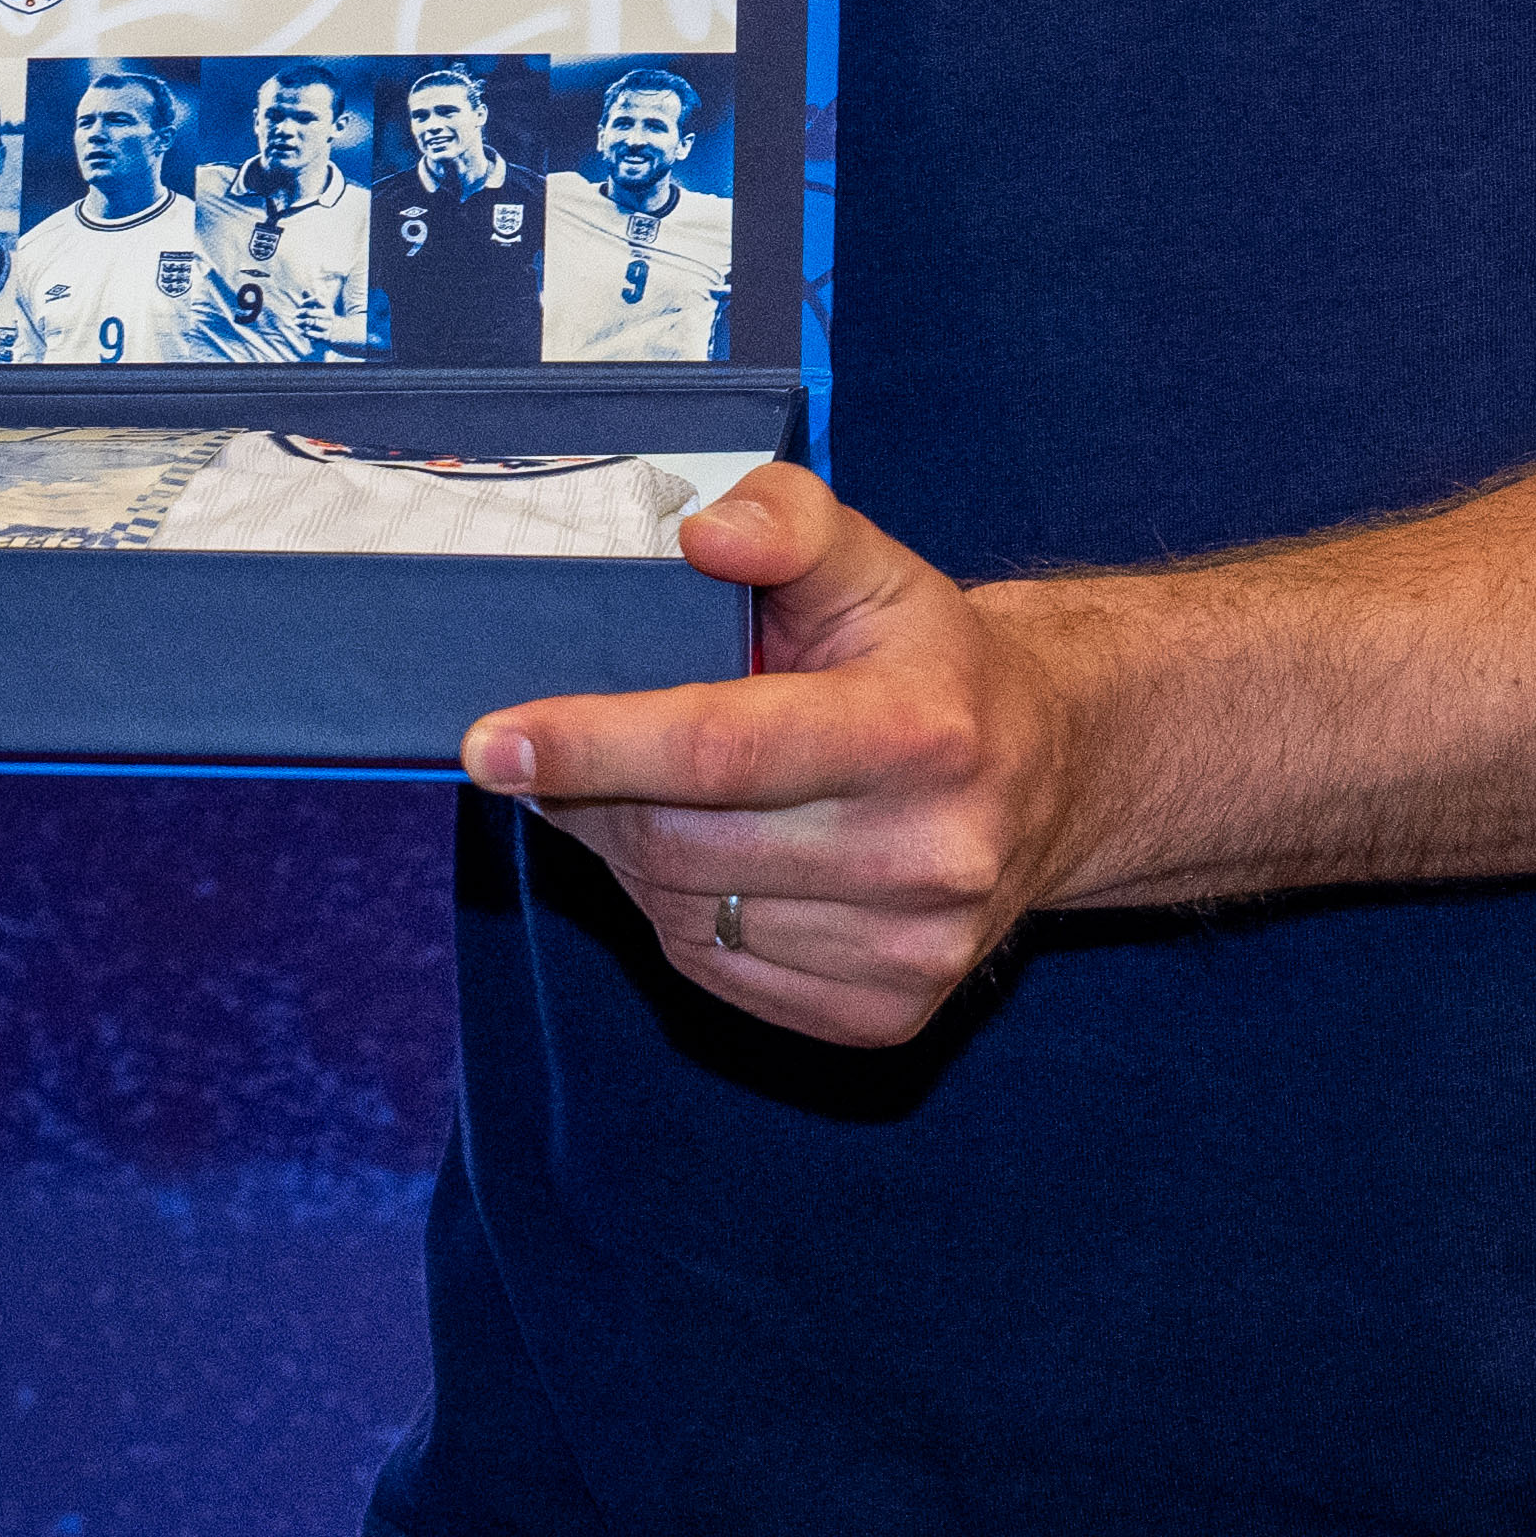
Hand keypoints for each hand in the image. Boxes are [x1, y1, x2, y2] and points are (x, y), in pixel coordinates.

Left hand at [458, 472, 1091, 1048]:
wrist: (1044, 775)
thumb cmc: (926, 660)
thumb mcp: (870, 562)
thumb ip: (785, 521)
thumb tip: (700, 535)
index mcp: (920, 732)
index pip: (722, 747)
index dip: (594, 745)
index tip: (492, 745)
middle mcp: (928, 854)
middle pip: (684, 842)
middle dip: (596, 796)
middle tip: (562, 751)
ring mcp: (911, 949)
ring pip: (686, 914)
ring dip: (632, 855)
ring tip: (657, 794)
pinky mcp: (886, 1015)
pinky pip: (716, 971)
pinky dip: (680, 913)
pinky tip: (712, 856)